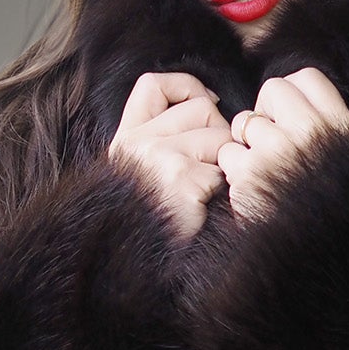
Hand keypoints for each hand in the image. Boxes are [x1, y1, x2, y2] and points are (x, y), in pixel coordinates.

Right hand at [106, 70, 232, 241]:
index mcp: (124, 138)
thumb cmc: (152, 218)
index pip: (152, 85)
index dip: (187, 87)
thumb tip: (208, 101)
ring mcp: (158, 160)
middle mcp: (137, 144)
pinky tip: (206, 206)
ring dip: (223, 164)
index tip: (206, 102)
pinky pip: (223, 170)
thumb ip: (161, 136)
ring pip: (218, 137)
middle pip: (200, 109)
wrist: (138, 264)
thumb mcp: (141, 171)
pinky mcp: (182, 182)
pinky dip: (223, 190)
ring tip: (207, 189)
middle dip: (217, 133)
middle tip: (211, 165)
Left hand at [218, 67, 348, 222]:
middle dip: (266, 114)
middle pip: (273, 91)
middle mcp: (311, 134)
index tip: (290, 117)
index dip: (291, 95)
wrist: (321, 263)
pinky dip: (233, 172)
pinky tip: (252, 190)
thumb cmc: (333, 211)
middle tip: (273, 144)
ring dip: (247, 146)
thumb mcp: (346, 161)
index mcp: (341, 128)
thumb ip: (323, 127)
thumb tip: (291, 104)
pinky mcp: (249, 176)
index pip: (306, 78)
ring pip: (245, 123)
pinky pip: (227, 154)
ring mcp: (278, 152)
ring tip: (265, 174)